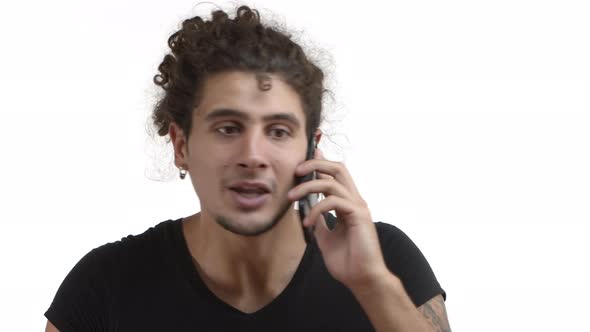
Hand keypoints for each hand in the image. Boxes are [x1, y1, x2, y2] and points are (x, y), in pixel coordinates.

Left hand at [288, 149, 389, 290]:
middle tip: (296, 170)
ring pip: (332, 182)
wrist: (361, 279)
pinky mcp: (359, 215)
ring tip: (291, 198)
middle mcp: (354, 200)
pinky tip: (307, 223)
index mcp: (348, 203)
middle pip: (338, 168)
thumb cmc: (347, 261)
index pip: (335, 175)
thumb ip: (320, 221)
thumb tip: (307, 211)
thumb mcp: (325, 237)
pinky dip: (316, 209)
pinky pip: (333, 202)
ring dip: (307, 187)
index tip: (303, 158)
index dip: (320, 162)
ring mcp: (358, 206)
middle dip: (315, 164)